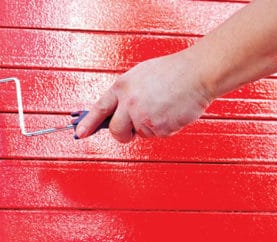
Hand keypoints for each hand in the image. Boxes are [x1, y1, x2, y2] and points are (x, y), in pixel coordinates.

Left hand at [75, 51, 213, 142]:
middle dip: (123, 134)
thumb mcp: (139, 76)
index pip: (99, 109)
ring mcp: (143, 117)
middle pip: (116, 131)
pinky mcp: (159, 128)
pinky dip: (164, 128)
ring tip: (162, 106)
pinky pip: (157, 135)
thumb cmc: (172, 72)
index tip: (80, 133)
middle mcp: (129, 103)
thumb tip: (117, 111)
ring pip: (140, 134)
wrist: (197, 73)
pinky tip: (171, 111)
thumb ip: (125, 94)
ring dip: (149, 126)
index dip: (88, 123)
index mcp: (122, 87)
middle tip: (133, 128)